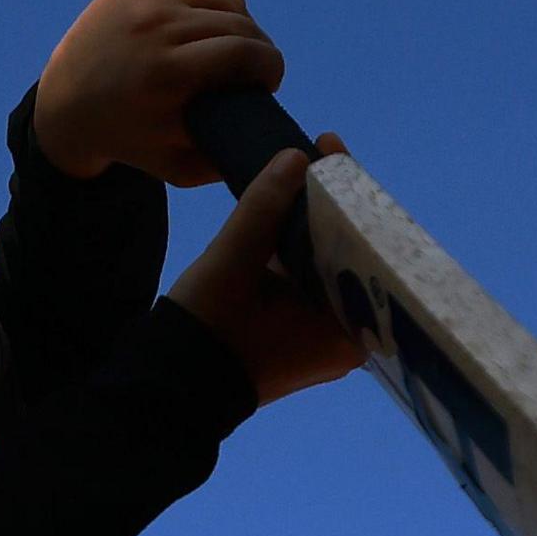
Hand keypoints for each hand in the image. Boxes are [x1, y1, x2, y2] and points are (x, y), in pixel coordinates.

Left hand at [32, 0, 287, 184]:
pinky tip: (215, 20)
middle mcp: (158, 23)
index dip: (271, 68)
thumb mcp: (175, 167)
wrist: (67, 100)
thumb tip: (268, 153)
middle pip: (241, 24)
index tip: (268, 83)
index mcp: (168, 71)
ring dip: (241, 24)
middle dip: (258, 49)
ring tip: (233, 47)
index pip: (247, 53)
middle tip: (251, 71)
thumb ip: (223, 163)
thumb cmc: (129, 137)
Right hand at [169, 141, 365, 406]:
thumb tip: (295, 156)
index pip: (367, 251)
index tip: (333, 152)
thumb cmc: (208, 331)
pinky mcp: (300, 337)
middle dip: (336, 207)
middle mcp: (347, 340)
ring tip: (307, 170)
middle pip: (351, 257)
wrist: (169, 383)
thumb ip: (265, 208)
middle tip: (321, 156)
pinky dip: (301, 251)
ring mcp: (323, 341)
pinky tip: (290, 210)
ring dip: (317, 225)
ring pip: (328, 267)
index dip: (352, 197)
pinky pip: (310, 283)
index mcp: (348, 332)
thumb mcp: (234, 261)